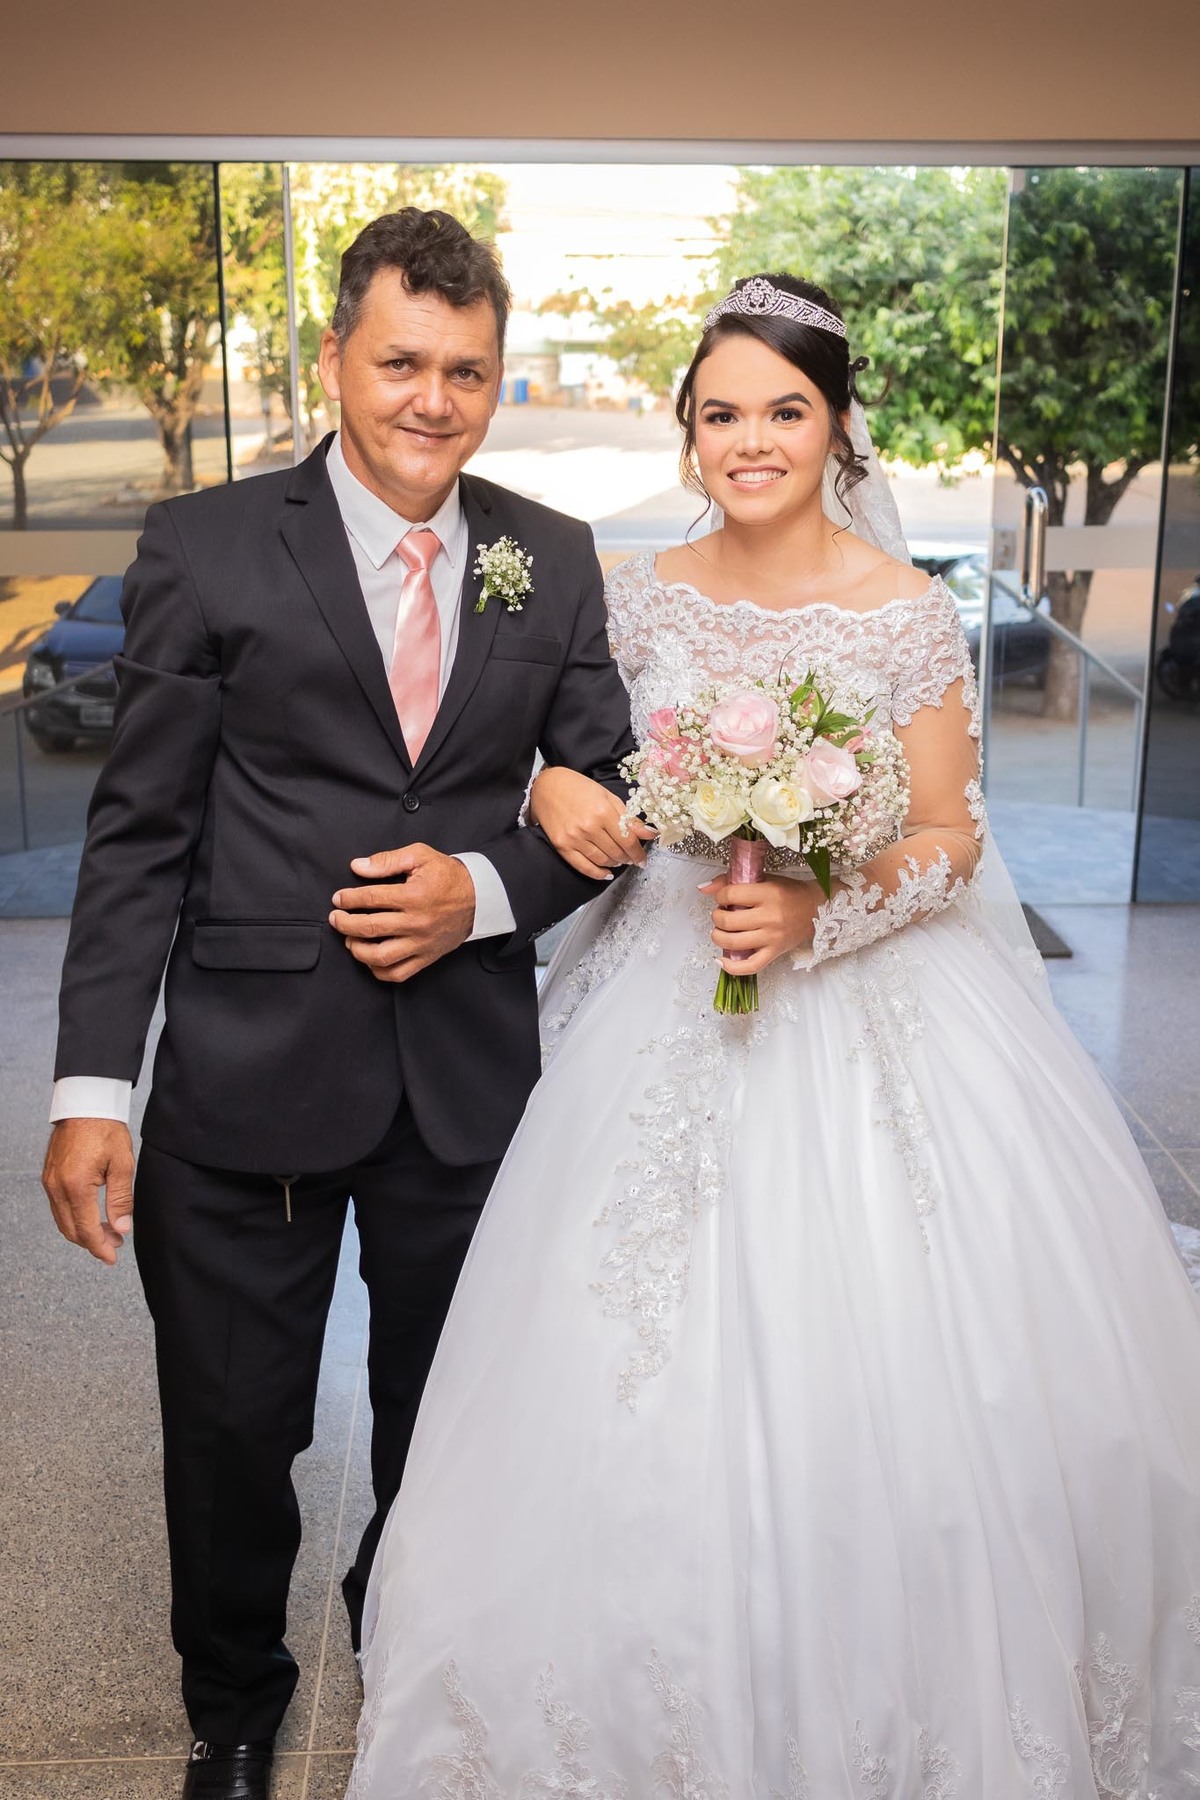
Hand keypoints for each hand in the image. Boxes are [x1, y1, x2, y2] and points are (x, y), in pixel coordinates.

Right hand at [43, 1118, 135, 1264]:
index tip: (112, 1257)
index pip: (86, 1229)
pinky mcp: (49, 1176)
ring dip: (82, 1231)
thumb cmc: (106, 1129)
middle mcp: (57, 1187)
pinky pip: (58, 1207)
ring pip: (62, 1220)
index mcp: (76, 1186)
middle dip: (92, 1243)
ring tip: (107, 1232)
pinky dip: (73, 1218)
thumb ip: (121, 1199)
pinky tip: (90, 1216)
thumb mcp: (123, 1164)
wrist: (85, 1104)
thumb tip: (121, 1228)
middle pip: (71, 1230)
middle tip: (115, 1245)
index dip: (100, 1247)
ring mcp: (49, 1182)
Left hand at [329, 843, 475, 982]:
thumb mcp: (420, 856)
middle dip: (345, 923)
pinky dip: (378, 971)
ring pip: (380, 956)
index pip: (370, 899)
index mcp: (414, 896)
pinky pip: (398, 973)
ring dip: (357, 950)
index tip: (338, 898)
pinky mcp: (427, 957)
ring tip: (349, 940)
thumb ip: (387, 860)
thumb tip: (357, 866)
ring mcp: (421, 943)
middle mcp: (416, 922)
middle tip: (335, 918)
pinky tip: (369, 959)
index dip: (348, 898)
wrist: (479, 898)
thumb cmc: (448, 876)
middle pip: (370, 928)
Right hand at [529, 766, 655, 880]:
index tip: (643, 859)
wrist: (547, 786)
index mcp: (603, 811)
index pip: (627, 840)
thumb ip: (628, 818)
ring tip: (618, 860)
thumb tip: (651, 834)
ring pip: (602, 861)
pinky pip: (583, 866)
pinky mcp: (562, 846)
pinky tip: (606, 873)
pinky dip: (597, 873)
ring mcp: (574, 838)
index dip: (638, 853)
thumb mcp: (608, 797)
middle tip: (631, 858)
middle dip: (627, 858)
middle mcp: (589, 827)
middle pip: (616, 852)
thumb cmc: (579, 788)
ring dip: (614, 864)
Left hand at [698, 872, 824, 974]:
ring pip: (733, 943)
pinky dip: (731, 967)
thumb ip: (733, 881)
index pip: (731, 895)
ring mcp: (772, 938)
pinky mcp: (775, 953)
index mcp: (768, 894)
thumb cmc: (789, 892)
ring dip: (718, 937)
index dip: (720, 896)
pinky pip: (750, 966)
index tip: (723, 898)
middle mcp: (770, 917)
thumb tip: (703, 888)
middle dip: (717, 917)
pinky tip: (721, 960)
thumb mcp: (764, 879)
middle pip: (728, 921)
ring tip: (720, 931)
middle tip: (721, 914)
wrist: (817, 908)